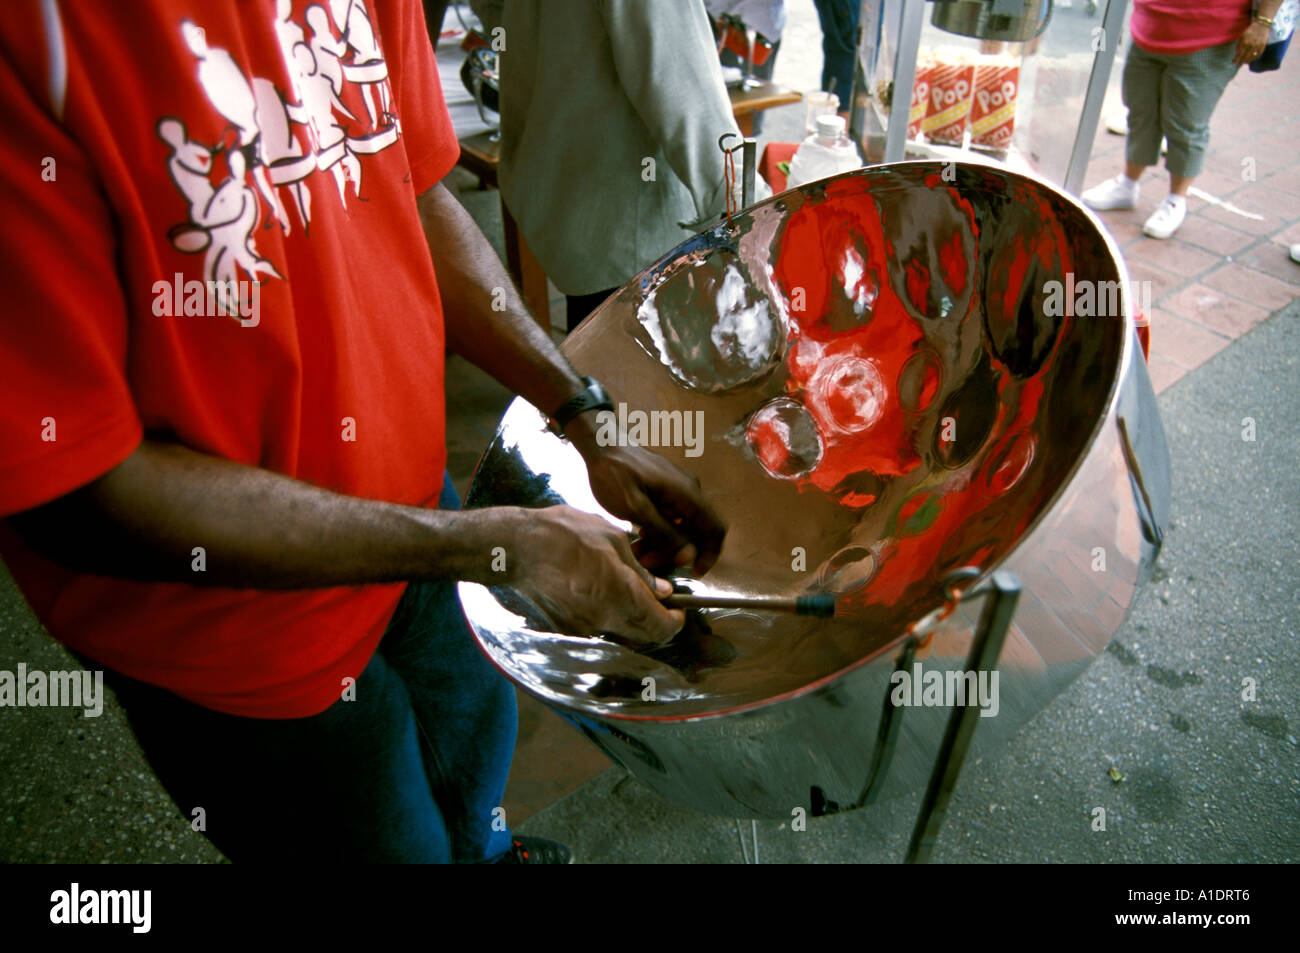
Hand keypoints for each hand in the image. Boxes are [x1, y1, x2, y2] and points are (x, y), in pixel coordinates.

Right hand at [504, 505, 684, 644]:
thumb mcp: (612, 539)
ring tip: (627, 587)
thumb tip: (662, 590)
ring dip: (633, 616)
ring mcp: (585, 627)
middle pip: (645, 635)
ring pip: (623, 631)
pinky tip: (601, 588)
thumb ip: (640, 570)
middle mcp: (605, 619)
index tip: (678, 610)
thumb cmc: (563, 534)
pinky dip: (610, 613)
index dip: (675, 621)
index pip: (661, 627)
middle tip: (659, 599)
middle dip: (657, 621)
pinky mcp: (569, 627)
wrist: (515, 548)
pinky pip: (600, 626)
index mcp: (621, 596)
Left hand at [565, 423, 726, 575]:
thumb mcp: (635, 509)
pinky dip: (658, 531)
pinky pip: (671, 517)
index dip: (709, 555)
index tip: (692, 573)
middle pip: (696, 532)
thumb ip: (664, 533)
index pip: (715, 529)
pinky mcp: (666, 489)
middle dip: (675, 553)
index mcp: (687, 494)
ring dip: (664, 544)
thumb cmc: (614, 473)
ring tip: (638, 553)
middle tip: (648, 563)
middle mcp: (689, 491)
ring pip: (681, 526)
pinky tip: (638, 536)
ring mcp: (678, 489)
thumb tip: (689, 557)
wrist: (600, 443)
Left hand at [1234, 21, 1269, 64]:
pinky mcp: (1263, 46)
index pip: (1239, 53)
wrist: (1262, 25)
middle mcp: (1251, 45)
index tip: (1233, 62)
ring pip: (1251, 56)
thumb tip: (1237, 52)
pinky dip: (1254, 58)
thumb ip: (1239, 44)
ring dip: (1247, 61)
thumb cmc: (1250, 30)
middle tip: (1238, 66)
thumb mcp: (1242, 35)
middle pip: (1245, 56)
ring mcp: (1258, 45)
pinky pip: (1258, 54)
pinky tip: (1251, 60)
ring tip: (1244, 62)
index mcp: (1245, 42)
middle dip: (1241, 62)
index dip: (1236, 59)